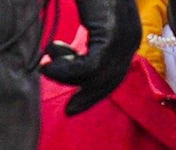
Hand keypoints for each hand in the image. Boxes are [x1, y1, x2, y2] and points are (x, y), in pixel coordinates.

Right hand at [40, 0, 141, 114]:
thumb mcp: (90, 13)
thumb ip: (87, 34)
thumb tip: (67, 53)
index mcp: (126, 33)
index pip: (115, 73)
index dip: (95, 90)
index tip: (75, 100)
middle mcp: (130, 38)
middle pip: (110, 81)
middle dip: (87, 96)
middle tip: (68, 110)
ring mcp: (122, 37)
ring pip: (97, 77)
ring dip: (68, 78)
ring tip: (46, 67)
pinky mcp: (110, 34)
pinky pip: (89, 67)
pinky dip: (67, 69)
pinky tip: (49, 59)